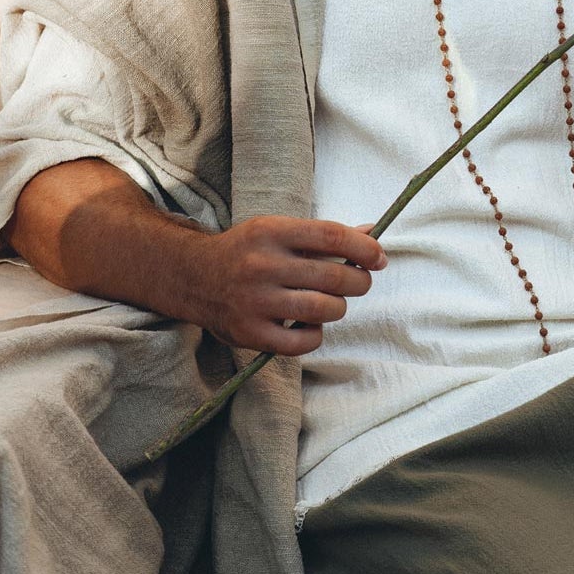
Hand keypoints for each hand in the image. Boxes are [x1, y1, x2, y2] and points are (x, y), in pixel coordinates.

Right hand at [189, 215, 387, 355]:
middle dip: (359, 281)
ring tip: (332, 303)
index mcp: (271, 232)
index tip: (379, 257)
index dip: (364, 247)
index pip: (332, 236)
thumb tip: (372, 233)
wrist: (194, 277)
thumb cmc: (248, 251)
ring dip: (339, 308)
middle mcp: (262, 265)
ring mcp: (255, 301)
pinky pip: (302, 342)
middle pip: (333, 276)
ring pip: (323, 309)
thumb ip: (324, 235)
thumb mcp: (279, 230)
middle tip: (360, 281)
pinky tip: (309, 325)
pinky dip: (316, 335)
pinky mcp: (249, 333)